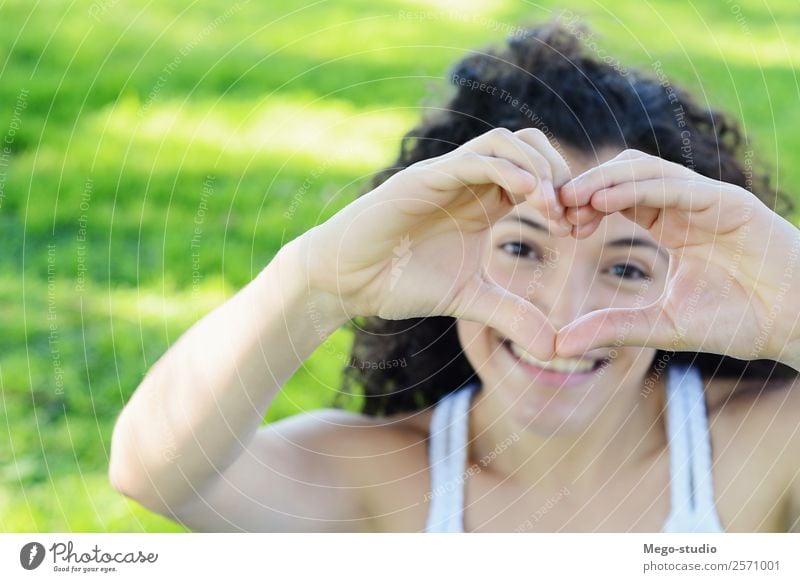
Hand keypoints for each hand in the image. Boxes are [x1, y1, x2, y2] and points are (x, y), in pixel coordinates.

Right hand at [300, 127, 571, 359]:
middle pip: (530, 144)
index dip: (566, 195)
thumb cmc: (402, 282)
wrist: (348, 281)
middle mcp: (469, 181)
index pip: (539, 173)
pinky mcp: (424, 179)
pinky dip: (506, 169)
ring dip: (538, 167)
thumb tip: (553, 349)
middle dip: (560, 173)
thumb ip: (511, 316)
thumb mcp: (469, 301)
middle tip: (569, 216)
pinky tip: (528, 196)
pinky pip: (473, 159)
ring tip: (551, 207)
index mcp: (484, 202)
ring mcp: (447, 176)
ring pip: (505, 142)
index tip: (579, 230)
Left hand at [554, 149, 799, 366]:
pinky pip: (677, 187)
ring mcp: (708, 200)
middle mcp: (686, 206)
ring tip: (570, 199)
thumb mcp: (661, 325)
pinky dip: (638, 188)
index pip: (618, 199)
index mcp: (670, 225)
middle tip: (553, 207)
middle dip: (586, 187)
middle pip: (625, 175)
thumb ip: (612, 327)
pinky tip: (603, 202)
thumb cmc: (736, 322)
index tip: (555, 224)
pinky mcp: (731, 203)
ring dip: (604, 180)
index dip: (584, 205)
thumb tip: (558, 344)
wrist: (795, 326)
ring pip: (647, 171)